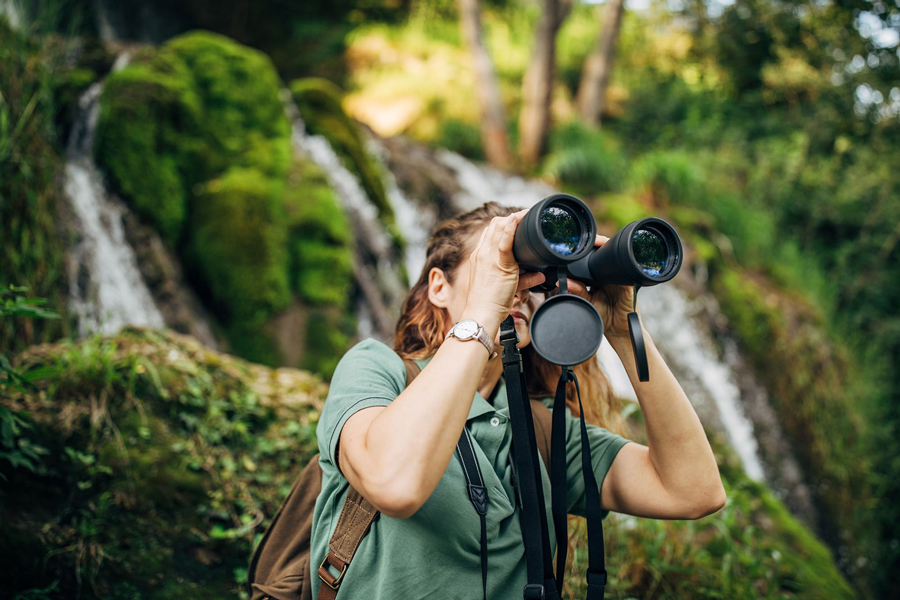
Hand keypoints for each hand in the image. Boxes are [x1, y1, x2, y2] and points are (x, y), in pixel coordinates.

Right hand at [463, 211, 545, 333]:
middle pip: (494, 225)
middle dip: (511, 218)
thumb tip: (541, 275)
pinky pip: (503, 243)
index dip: (504, 224)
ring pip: (498, 228)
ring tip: (527, 215)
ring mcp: (488, 257)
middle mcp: (482, 253)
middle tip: (527, 217)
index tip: (517, 222)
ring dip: (514, 219)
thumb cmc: (491, 302)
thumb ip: (525, 278)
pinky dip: (510, 229)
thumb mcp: (508, 286)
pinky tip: (517, 219)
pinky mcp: (498, 264)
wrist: (481, 313)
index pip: (490, 232)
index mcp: (481, 256)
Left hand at [567, 235, 635, 339]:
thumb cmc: (604, 316)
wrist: (618, 331)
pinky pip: (625, 273)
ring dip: (608, 253)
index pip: (594, 260)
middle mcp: (611, 276)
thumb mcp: (587, 302)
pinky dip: (620, 268)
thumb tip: (563, 281)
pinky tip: (611, 266)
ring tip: (598, 248)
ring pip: (616, 260)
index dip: (587, 252)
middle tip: (588, 243)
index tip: (578, 247)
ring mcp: (621, 279)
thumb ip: (577, 290)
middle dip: (598, 248)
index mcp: (600, 277)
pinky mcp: (629, 285)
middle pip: (605, 256)